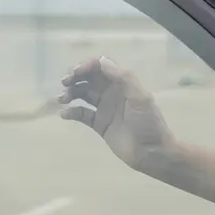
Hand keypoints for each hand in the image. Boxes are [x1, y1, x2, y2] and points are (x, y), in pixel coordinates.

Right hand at [59, 56, 176, 172]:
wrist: (151, 152)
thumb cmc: (148, 124)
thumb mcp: (140, 98)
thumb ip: (124, 78)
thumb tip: (102, 61)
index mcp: (124, 84)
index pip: (102, 66)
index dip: (88, 65)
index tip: (75, 73)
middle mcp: (113, 93)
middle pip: (90, 78)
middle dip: (75, 76)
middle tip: (65, 83)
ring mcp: (105, 108)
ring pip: (83, 94)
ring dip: (71, 92)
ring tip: (63, 99)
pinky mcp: (99, 124)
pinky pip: (82, 114)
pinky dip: (72, 111)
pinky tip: (65, 114)